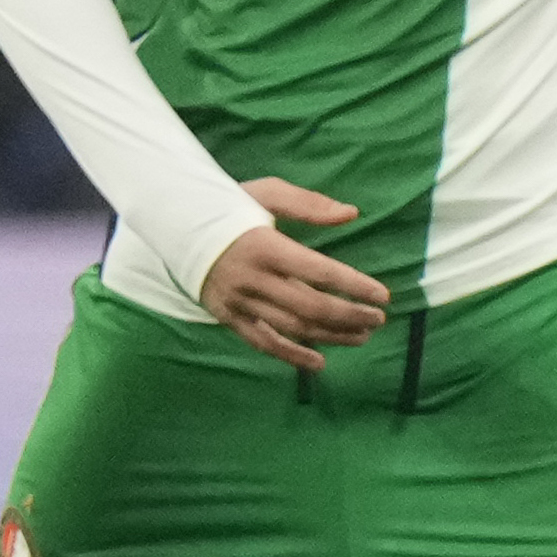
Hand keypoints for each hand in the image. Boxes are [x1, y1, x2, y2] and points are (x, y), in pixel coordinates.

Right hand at [197, 178, 388, 372]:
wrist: (174, 225)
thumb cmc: (228, 207)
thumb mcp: (267, 193)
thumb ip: (309, 205)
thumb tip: (351, 214)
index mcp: (265, 246)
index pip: (320, 272)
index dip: (354, 286)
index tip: (383, 296)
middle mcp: (252, 278)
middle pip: (310, 306)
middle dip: (350, 315)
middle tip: (378, 319)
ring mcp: (238, 301)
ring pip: (291, 328)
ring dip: (331, 336)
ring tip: (362, 336)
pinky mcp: (227, 316)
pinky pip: (263, 342)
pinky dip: (292, 356)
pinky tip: (319, 363)